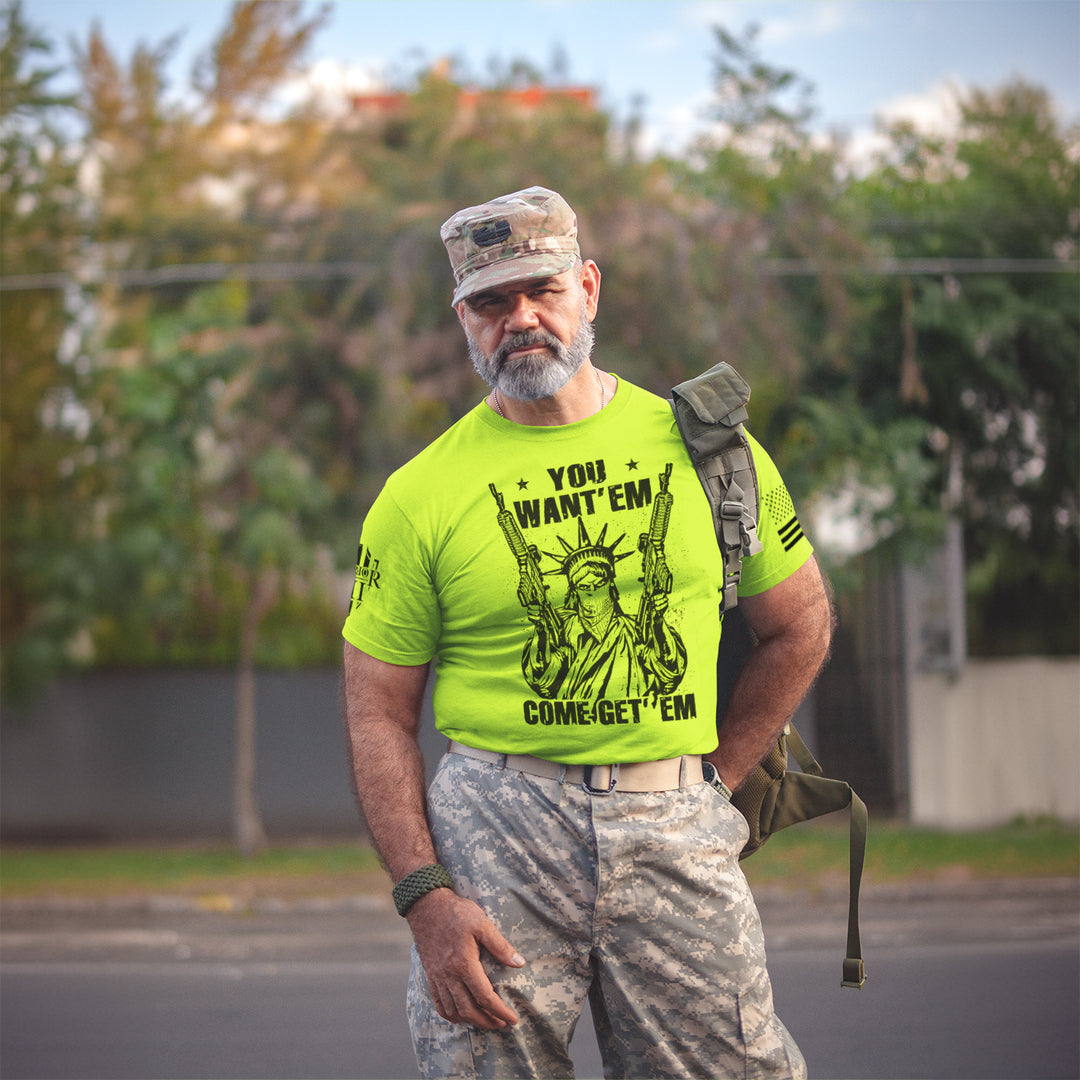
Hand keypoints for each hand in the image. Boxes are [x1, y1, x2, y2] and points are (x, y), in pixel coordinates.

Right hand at [406, 887, 525, 1028]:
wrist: (427, 906)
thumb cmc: (457, 913)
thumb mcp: (482, 924)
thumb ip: (500, 946)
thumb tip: (519, 963)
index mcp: (464, 964)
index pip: (485, 998)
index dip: (500, 1012)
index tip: (513, 1019)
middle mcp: (449, 976)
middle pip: (469, 1010)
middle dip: (487, 1022)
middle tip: (502, 1024)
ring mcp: (438, 977)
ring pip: (453, 1011)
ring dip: (470, 1021)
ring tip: (485, 1021)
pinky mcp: (430, 975)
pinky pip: (439, 1003)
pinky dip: (450, 1015)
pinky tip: (460, 1014)